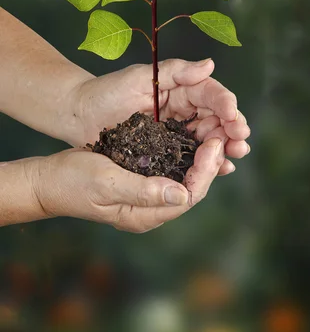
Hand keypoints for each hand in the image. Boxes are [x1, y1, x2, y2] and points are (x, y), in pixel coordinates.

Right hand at [34, 137, 224, 232]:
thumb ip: (143, 191)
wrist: (49, 179)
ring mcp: (148, 197)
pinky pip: (174, 170)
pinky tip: (194, 137)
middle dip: (210, 164)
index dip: (206, 172)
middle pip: (192, 189)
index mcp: (143, 215)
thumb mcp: (106, 182)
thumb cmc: (73, 181)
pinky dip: (187, 155)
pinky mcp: (144, 182)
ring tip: (214, 133)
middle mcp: (150, 210)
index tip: (214, 144)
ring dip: (202, 158)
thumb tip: (182, 195)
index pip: (188, 197)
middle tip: (220, 135)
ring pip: (186, 179)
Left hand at [71, 59, 250, 174]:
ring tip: (237, 153)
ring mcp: (178, 131)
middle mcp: (185, 109)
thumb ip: (176, 72)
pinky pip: (195, 156)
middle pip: (217, 117)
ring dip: (227, 146)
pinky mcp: (170, 152)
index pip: (210, 93)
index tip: (233, 114)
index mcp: (181, 88)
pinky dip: (211, 162)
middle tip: (241, 139)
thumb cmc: (106, 91)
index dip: (225, 103)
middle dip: (233, 127)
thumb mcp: (140, 76)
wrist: (79, 116)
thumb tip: (210, 64)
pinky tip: (223, 169)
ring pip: (211, 138)